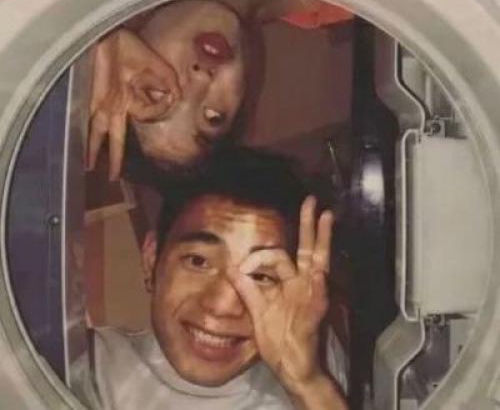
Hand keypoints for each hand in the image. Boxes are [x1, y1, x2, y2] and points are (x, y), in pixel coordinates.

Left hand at [87, 28, 179, 179]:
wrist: (108, 34)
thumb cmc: (131, 47)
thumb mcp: (155, 65)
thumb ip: (168, 81)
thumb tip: (177, 96)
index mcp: (132, 98)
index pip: (146, 117)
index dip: (158, 112)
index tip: (170, 98)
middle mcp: (116, 106)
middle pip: (115, 138)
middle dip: (115, 158)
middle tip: (113, 178)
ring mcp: (103, 104)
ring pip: (99, 134)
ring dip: (95, 152)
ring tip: (90, 168)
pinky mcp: (93, 99)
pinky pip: (91, 122)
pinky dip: (88, 138)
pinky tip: (82, 152)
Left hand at [229, 197, 338, 396]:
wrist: (290, 368)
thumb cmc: (278, 339)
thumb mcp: (258, 311)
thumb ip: (247, 289)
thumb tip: (231, 268)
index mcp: (290, 283)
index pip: (279, 256)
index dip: (259, 256)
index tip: (241, 266)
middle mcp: (303, 286)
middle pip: (308, 250)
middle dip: (309, 225)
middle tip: (313, 201)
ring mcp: (310, 299)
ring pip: (319, 266)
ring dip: (322, 244)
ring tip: (326, 220)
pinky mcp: (312, 318)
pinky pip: (316, 301)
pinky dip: (318, 287)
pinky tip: (319, 274)